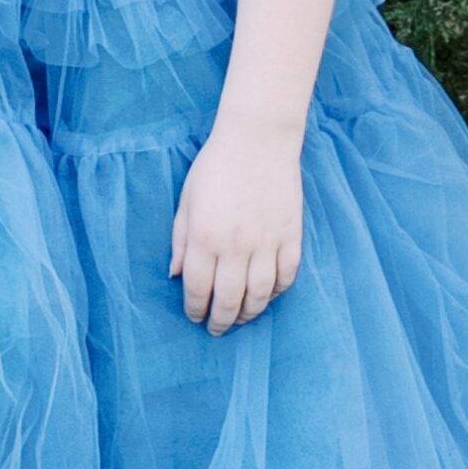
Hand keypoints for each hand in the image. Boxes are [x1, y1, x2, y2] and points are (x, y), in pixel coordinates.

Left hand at [170, 117, 304, 333]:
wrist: (258, 139)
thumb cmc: (216, 167)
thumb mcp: (187, 201)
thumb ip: (181, 240)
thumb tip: (176, 275)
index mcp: (205, 237)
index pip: (199, 288)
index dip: (196, 309)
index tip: (195, 317)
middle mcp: (236, 246)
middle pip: (229, 299)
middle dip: (221, 320)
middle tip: (217, 328)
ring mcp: (267, 242)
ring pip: (260, 295)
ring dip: (249, 313)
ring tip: (241, 318)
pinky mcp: (290, 236)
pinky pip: (286, 276)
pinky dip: (277, 292)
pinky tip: (267, 296)